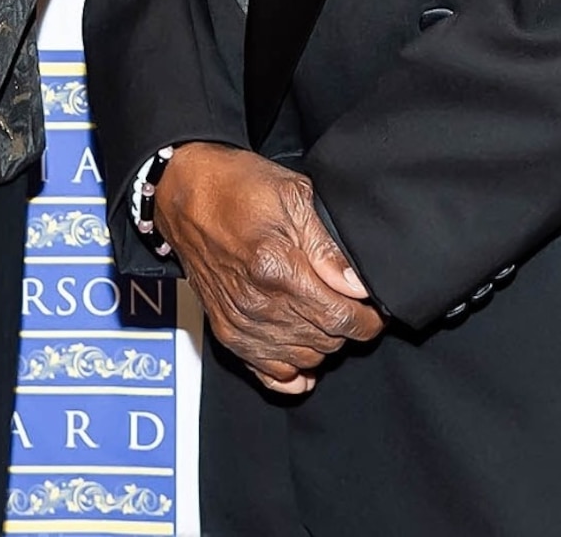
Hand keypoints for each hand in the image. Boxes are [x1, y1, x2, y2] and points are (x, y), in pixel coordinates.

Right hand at [153, 144, 382, 393]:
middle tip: (351, 306)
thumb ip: (328, 245)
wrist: (185, 193)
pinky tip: (302, 356)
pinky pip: (268, 372)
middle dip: (346, 329)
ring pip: (301, 359)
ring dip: (322, 345)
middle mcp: (257, 303)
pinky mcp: (227, 331)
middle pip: (324, 342)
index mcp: (277, 268)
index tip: (375, 311)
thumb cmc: (238, 187)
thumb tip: (357, 285)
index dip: (366, 320)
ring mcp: (240, 322)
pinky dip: (291, 370)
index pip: (339, 318)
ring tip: (326, 318)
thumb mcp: (294, 196)